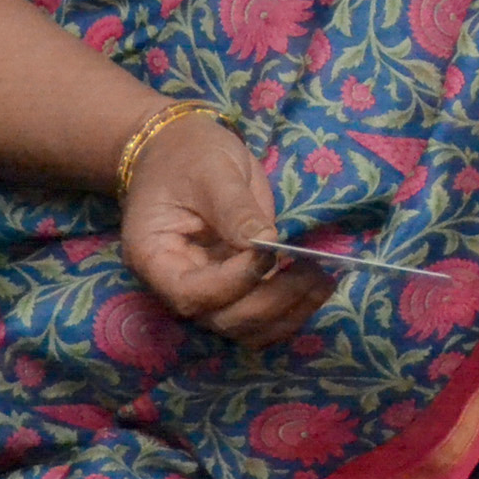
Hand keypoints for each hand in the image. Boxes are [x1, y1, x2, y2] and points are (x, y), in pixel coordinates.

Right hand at [119, 111, 330, 348]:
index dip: (234, 281)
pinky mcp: (231, 286)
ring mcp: (205, 288)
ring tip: (323, 282)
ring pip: (243, 327)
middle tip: (312, 272)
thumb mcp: (212, 171)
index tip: (268, 251)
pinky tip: (318, 288)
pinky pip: (258, 316)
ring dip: (287, 314)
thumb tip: (266, 242)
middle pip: (220, 318)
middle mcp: (175, 284)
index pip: (191, 293)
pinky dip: (289, 311)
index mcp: (154, 256)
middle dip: (270, 302)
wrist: (177, 150)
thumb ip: (235, 208)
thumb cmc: (188, 155)